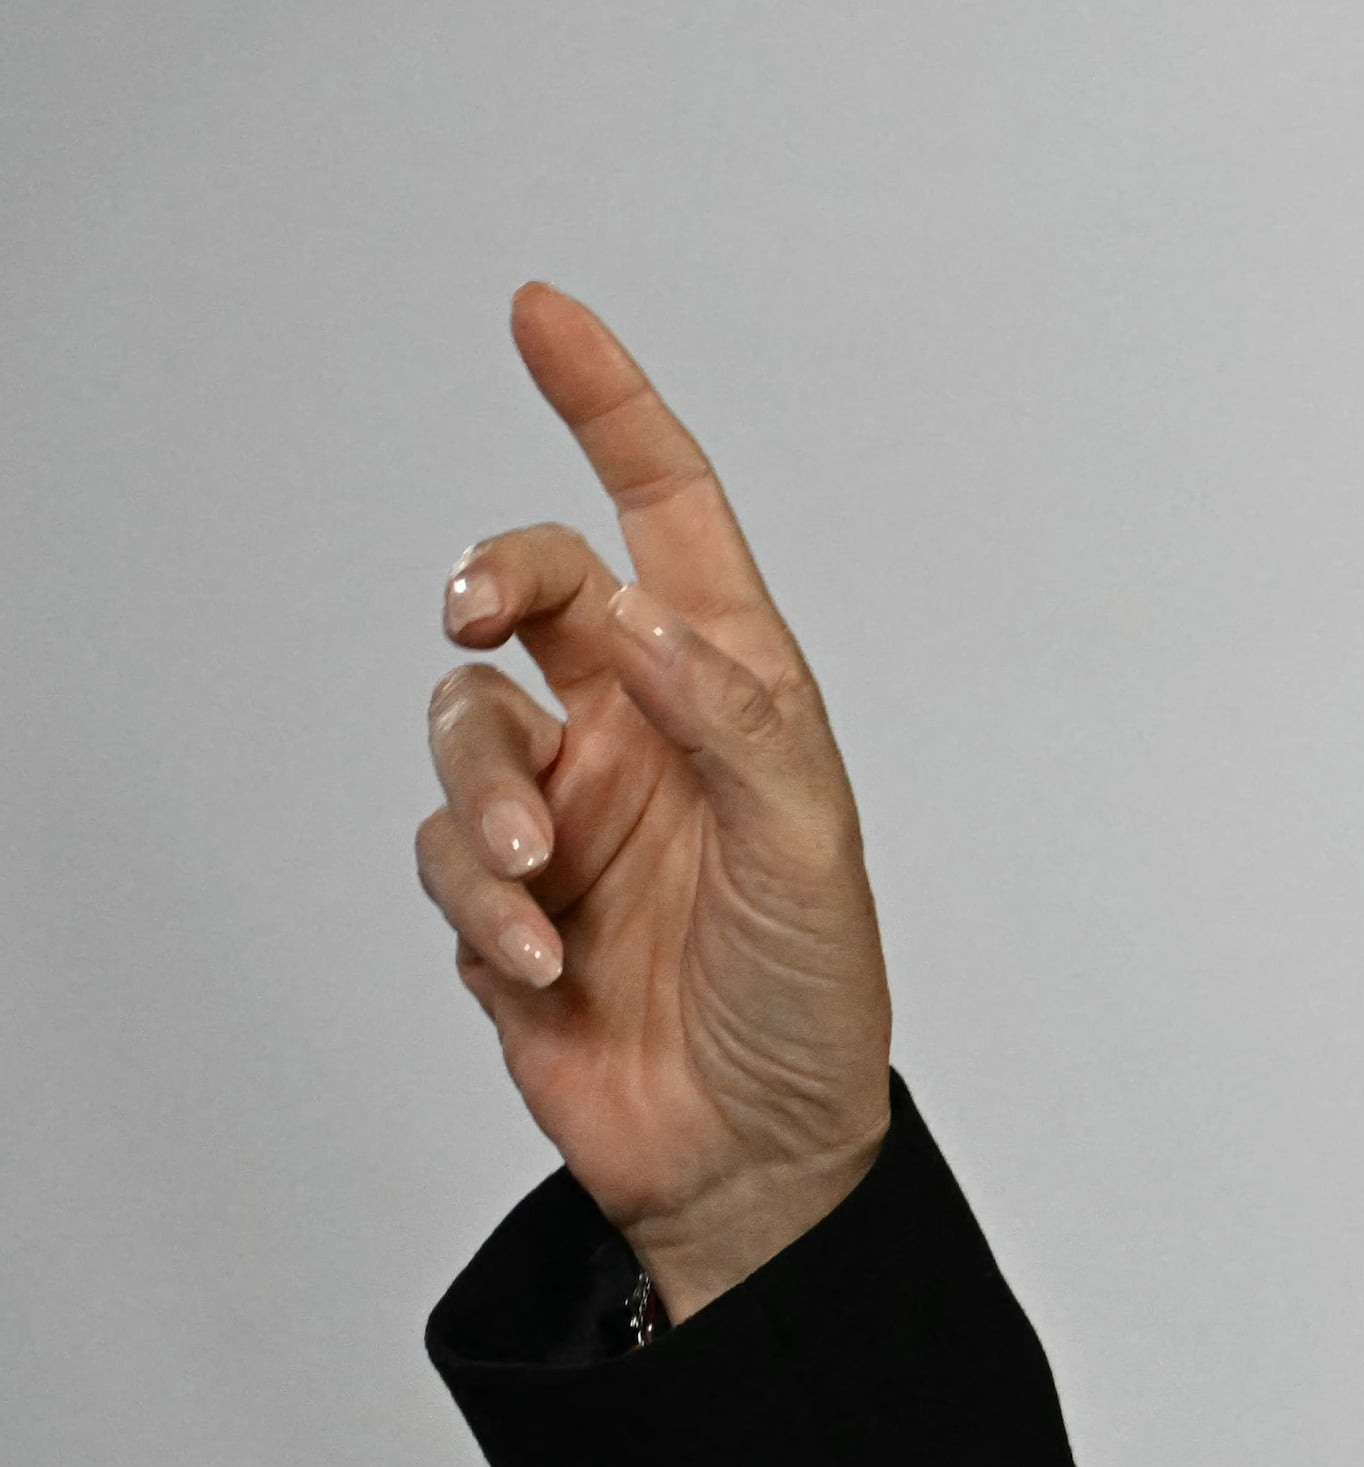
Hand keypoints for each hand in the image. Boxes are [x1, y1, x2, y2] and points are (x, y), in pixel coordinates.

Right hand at [417, 286, 891, 1319]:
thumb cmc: (814, 996)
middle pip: (527, 591)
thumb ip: (734, 720)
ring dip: (484, 789)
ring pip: (463, 722)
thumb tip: (645, 617)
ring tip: (542, 882)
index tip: (541, 312)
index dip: (605, 406)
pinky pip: (445, 855)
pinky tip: (537, 958)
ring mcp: (567, 807)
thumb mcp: (809, 847)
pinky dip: (474, 897)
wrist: (757, 1154)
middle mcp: (642, 725)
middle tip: (478, 620)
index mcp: (733, 685)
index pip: (662, 510)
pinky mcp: (503, 898)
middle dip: (487, 586)